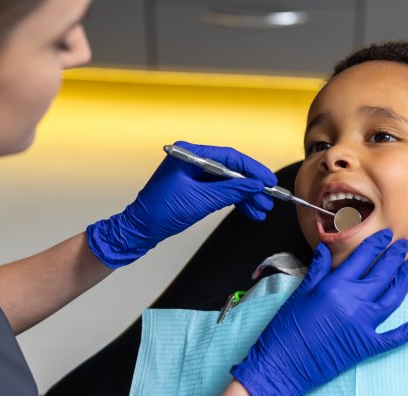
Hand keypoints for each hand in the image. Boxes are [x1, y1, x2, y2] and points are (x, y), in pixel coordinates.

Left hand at [86, 141, 276, 267]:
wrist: (139, 230)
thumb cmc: (160, 212)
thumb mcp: (200, 201)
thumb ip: (230, 191)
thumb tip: (254, 185)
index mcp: (189, 155)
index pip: (229, 157)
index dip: (252, 169)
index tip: (268, 180)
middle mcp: (192, 161)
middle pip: (230, 170)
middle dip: (251, 186)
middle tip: (268, 199)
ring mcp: (193, 176)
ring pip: (227, 183)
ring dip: (245, 197)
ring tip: (261, 210)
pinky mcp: (193, 189)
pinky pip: (219, 192)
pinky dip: (234, 201)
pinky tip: (249, 210)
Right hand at [231, 229, 407, 395]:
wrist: (284, 364)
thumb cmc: (285, 329)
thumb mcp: (298, 294)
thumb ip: (316, 271)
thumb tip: (324, 249)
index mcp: (335, 286)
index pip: (361, 258)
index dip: (376, 244)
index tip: (386, 235)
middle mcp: (354, 301)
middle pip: (382, 273)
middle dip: (395, 256)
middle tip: (404, 245)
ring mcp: (364, 324)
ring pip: (393, 296)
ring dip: (404, 279)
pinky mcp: (368, 345)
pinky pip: (398, 335)